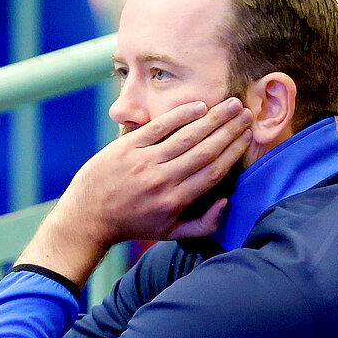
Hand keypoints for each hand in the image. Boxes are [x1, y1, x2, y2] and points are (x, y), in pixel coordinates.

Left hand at [23, 98, 252, 286]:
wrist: (88, 217)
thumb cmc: (133, 224)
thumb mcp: (169, 233)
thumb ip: (202, 224)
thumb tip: (226, 201)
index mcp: (175, 201)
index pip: (214, 171)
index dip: (234, 152)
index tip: (249, 136)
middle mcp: (162, 180)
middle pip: (206, 150)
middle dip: (230, 130)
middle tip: (247, 114)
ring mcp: (144, 162)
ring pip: (187, 136)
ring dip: (213, 118)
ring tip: (231, 105)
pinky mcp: (127, 147)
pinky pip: (159, 127)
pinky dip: (181, 116)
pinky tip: (199, 106)